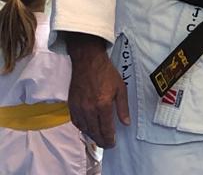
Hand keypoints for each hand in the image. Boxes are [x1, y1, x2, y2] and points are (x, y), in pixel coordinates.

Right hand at [65, 32, 129, 147]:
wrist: (88, 62)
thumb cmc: (107, 73)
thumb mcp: (120, 88)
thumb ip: (123, 108)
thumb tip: (126, 123)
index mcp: (102, 105)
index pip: (105, 128)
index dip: (109, 138)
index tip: (113, 143)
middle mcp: (89, 109)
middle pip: (94, 131)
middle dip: (101, 140)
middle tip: (107, 144)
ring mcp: (79, 108)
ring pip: (85, 129)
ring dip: (92, 136)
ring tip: (99, 138)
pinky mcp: (71, 105)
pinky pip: (76, 122)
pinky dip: (83, 128)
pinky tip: (88, 129)